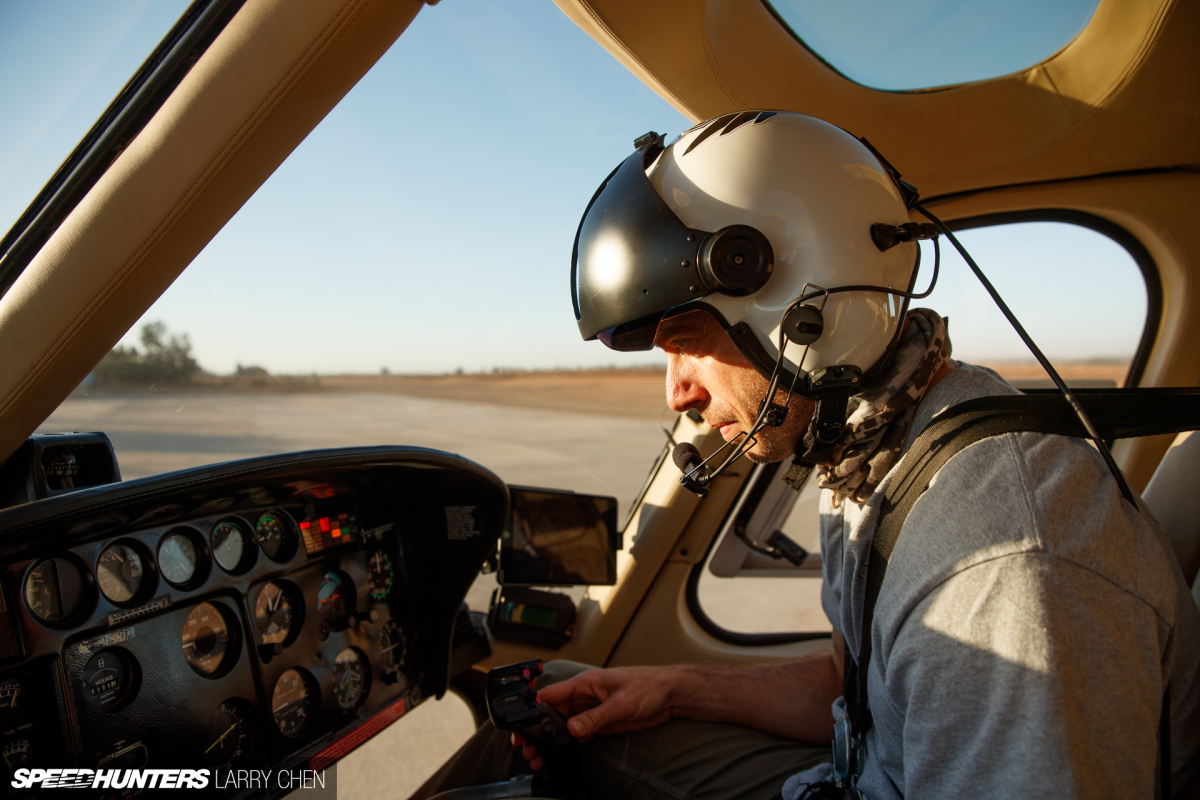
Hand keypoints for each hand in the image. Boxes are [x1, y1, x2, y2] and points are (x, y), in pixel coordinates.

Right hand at [512, 666, 679, 770]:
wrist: (670, 695)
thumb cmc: (648, 686)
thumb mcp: (620, 703)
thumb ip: (595, 717)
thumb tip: (572, 729)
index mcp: (585, 683)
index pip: (552, 694)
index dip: (534, 709)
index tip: (522, 725)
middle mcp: (585, 697)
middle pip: (554, 714)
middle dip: (539, 731)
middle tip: (526, 748)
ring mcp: (593, 710)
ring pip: (565, 726)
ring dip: (552, 740)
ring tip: (538, 757)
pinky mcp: (602, 723)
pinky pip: (580, 734)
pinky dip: (568, 744)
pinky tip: (558, 754)